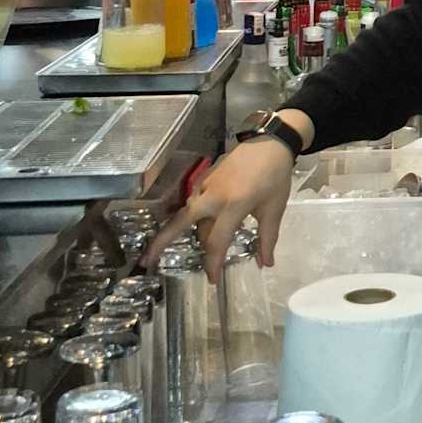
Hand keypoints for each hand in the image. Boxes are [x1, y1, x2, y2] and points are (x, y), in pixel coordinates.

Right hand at [143, 118, 310, 282]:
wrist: (271, 143)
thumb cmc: (275, 177)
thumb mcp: (274, 210)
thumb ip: (268, 239)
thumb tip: (265, 264)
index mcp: (233, 206)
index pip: (216, 242)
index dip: (213, 263)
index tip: (213, 279)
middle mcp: (213, 196)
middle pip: (181, 222)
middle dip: (161, 242)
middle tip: (146, 261)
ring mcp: (206, 184)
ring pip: (189, 214)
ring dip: (182, 231)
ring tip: (169, 248)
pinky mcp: (205, 177)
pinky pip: (194, 201)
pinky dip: (193, 216)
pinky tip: (197, 224)